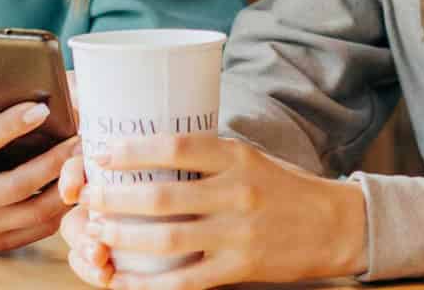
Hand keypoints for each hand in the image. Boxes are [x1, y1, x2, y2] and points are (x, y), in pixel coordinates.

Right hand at [0, 86, 78, 251]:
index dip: (12, 125)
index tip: (41, 108)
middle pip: (19, 183)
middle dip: (55, 159)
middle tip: (81, 136)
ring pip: (36, 210)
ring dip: (66, 185)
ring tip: (85, 159)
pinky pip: (39, 228)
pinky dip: (61, 207)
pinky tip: (75, 184)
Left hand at [60, 135, 366, 289]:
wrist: (333, 223)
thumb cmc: (281, 186)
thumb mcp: (248, 158)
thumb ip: (205, 157)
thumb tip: (145, 150)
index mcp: (235, 157)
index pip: (176, 147)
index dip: (133, 150)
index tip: (101, 152)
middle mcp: (236, 193)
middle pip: (163, 197)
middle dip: (116, 198)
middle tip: (90, 196)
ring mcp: (238, 234)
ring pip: (168, 240)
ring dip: (125, 237)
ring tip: (98, 230)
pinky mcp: (240, 268)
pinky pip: (185, 281)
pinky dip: (148, 283)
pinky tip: (122, 279)